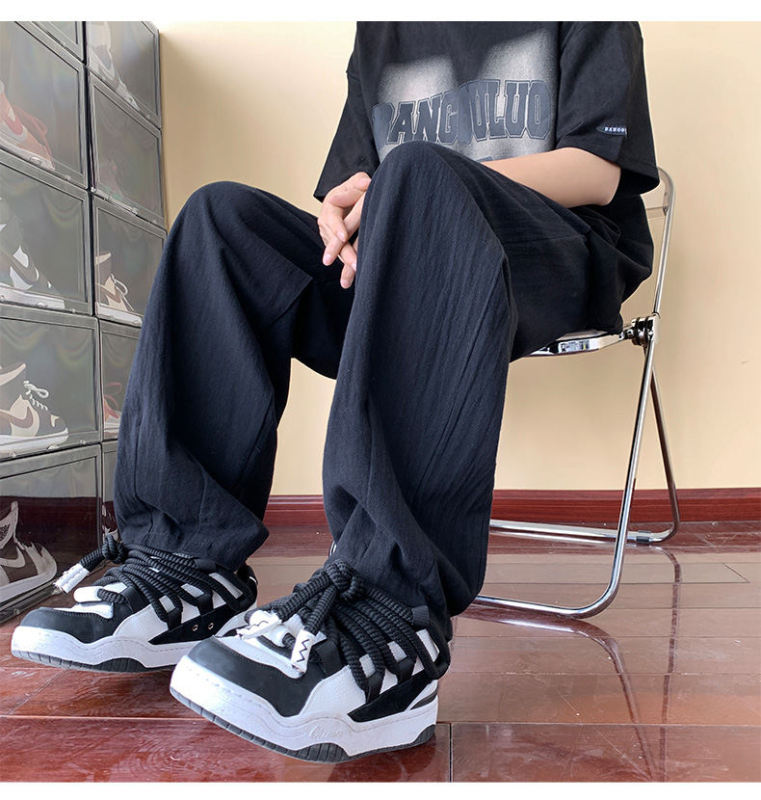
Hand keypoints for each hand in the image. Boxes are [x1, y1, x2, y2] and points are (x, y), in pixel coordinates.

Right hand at [318, 172, 370, 287]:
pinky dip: (346, 270)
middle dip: (342, 253)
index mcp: (331, 205)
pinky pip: (342, 257)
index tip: (343, 236)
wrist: (353, 196)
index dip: (337, 228)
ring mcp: (331, 236)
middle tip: (353, 264)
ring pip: (337, 251)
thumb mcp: (358, 182)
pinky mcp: (339, 246)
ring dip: (346, 263)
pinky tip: (348, 282)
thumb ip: (359, 183)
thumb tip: (365, 183)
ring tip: (355, 275)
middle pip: (333, 239)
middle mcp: (328, 222)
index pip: (331, 218)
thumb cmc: (357, 188)